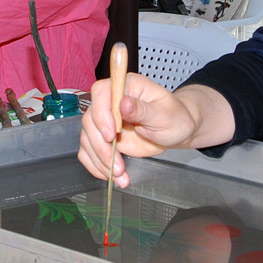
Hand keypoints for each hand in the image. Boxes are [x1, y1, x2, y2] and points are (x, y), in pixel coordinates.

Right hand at [77, 73, 202, 186]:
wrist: (175, 131)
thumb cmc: (174, 117)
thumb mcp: (165, 115)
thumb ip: (143, 110)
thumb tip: (124, 104)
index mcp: (126, 86)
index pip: (102, 92)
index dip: (101, 113)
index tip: (111, 135)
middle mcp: (111, 101)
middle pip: (90, 120)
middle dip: (101, 147)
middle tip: (118, 166)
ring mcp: (105, 120)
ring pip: (88, 138)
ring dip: (101, 161)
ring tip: (120, 175)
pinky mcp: (102, 137)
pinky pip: (89, 151)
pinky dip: (97, 166)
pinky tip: (111, 176)